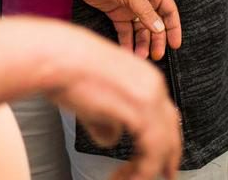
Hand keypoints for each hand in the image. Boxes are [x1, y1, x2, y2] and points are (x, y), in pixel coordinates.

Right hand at [51, 36, 181, 179]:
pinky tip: (122, 176)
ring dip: (144, 170)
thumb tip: (112, 138)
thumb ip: (107, 121)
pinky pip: (151, 153)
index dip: (164, 140)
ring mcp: (149, 97)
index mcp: (144, 77)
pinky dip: (139, 172)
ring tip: (125, 179)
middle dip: (167, 158)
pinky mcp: (141, 111)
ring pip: (162, 145)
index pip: (165, 115)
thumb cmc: (66, 69)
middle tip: (164, 176)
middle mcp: (153, 85)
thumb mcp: (93, 98)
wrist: (57, 58)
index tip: (161, 158)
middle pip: (171, 131)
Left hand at [75, 0, 181, 61]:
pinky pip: (126, 32)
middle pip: (156, 24)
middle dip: (157, 40)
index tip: (174, 44)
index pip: (168, 10)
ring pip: (141, 31)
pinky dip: (127, 43)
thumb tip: (160, 29)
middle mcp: (144, 1)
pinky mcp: (117, 15)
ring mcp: (130, 9)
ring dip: (142, 44)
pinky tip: (128, 53)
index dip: (173, 27)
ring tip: (140, 57)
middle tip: (157, 55)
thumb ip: (145, 11)